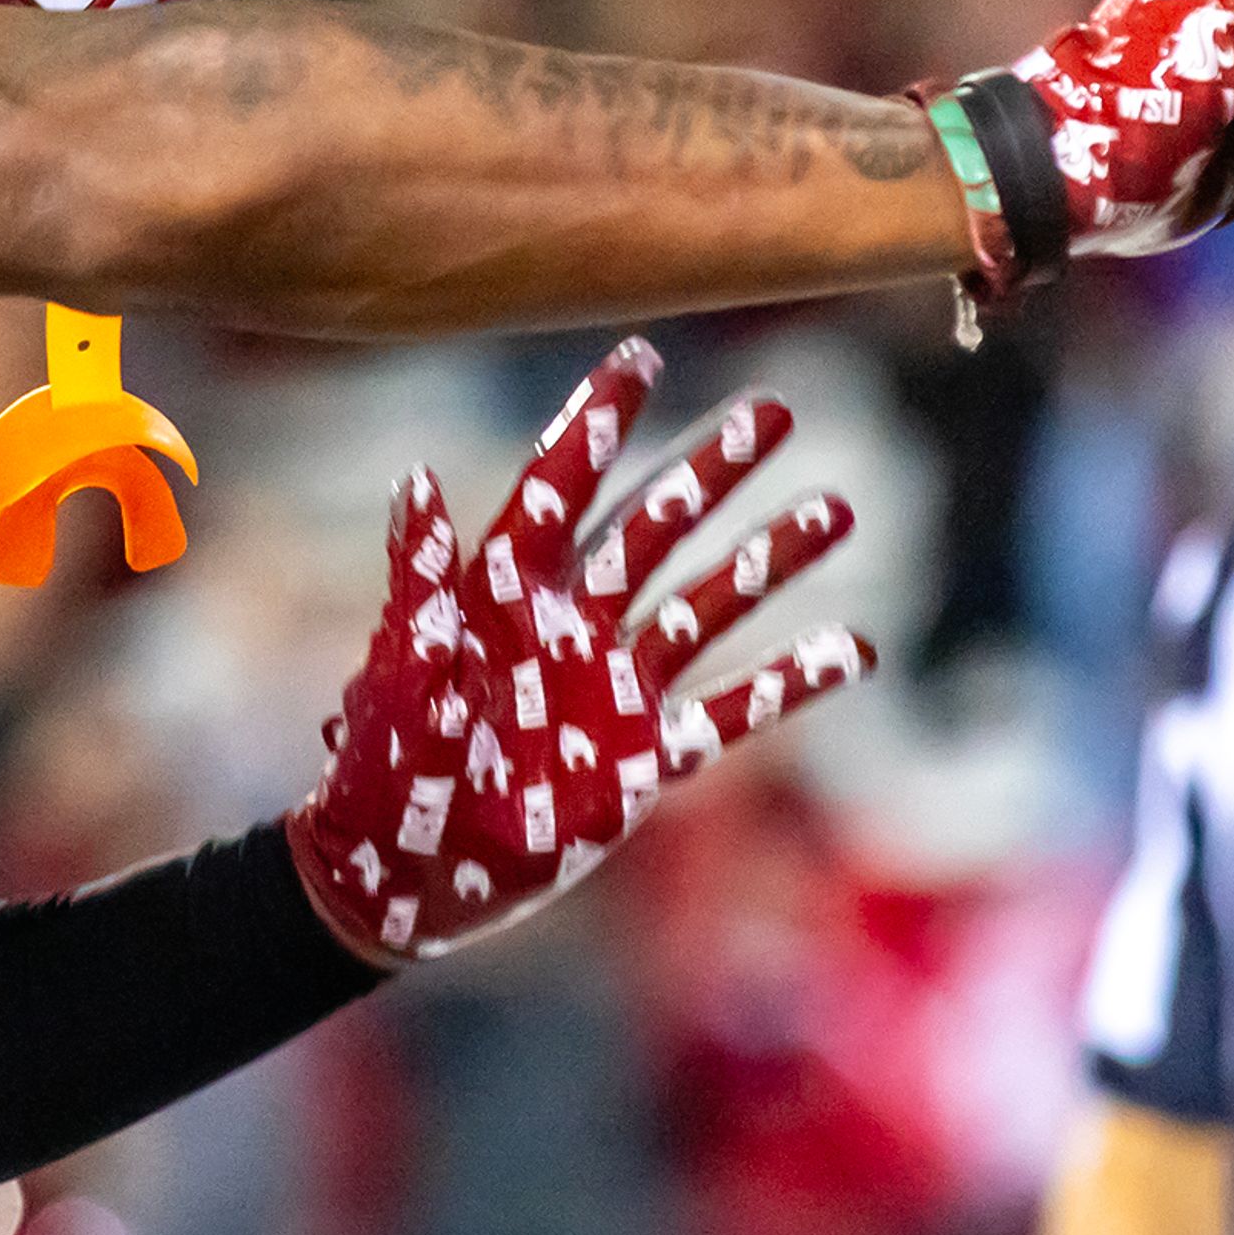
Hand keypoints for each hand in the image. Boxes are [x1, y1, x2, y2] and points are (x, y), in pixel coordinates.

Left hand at [285, 339, 873, 963]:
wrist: (396, 881)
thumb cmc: (380, 772)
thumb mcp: (400, 674)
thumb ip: (420, 584)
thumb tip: (415, 480)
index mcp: (504, 592)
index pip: (562, 486)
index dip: (600, 420)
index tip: (643, 353)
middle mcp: (571, 625)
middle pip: (655, 527)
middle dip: (713, 469)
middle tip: (775, 408)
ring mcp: (615, 689)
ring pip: (706, 605)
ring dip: (769, 558)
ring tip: (838, 508)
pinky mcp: (646, 760)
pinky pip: (730, 711)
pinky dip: (790, 683)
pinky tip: (853, 651)